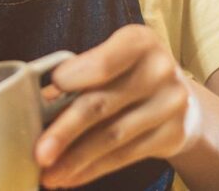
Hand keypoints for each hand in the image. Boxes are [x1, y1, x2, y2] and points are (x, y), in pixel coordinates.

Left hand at [35, 24, 202, 187]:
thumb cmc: (129, 74)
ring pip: (112, 136)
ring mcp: (171, 103)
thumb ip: (79, 76)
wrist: (179, 98)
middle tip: (39, 153)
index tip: (43, 99)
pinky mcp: (174, 135)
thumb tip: (40, 104)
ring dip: (75, 159)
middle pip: (102, 103)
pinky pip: (125, 156)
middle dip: (65, 131)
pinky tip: (72, 176)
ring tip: (50, 174)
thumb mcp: (111, 61)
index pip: (102, 63)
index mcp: (138, 41)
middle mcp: (159, 69)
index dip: (71, 81)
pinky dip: (93, 169)